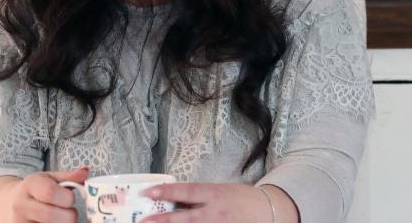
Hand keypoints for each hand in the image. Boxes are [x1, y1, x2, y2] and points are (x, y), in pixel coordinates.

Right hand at [0, 166, 88, 222]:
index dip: (67, 198)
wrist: (11, 204)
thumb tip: (86, 172)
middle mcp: (21, 205)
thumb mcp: (50, 178)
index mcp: (30, 185)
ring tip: (58, 217)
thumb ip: (69, 177)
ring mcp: (19, 222)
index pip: (49, 192)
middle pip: (51, 215)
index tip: (69, 199)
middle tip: (67, 212)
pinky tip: (52, 222)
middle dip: (68, 215)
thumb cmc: (36, 191)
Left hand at [140, 182, 273, 222]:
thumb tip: (173, 203)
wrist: (268, 211)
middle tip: (143, 221)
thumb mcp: (219, 191)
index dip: (167, 192)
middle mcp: (215, 212)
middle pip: (185, 218)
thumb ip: (198, 198)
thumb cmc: (240, 199)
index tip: (148, 191)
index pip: (186, 192)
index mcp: (214, 194)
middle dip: (163, 221)